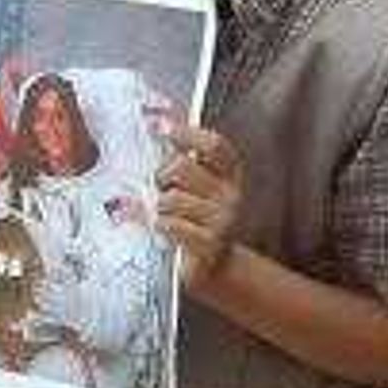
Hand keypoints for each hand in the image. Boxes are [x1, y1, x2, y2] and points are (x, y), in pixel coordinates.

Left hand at [150, 117, 245, 285]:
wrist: (217, 269)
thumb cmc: (199, 222)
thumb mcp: (198, 188)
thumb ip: (183, 158)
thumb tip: (157, 118)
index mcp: (231, 175)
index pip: (214, 146)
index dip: (186, 132)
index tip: (156, 123)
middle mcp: (232, 195)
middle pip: (183, 169)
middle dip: (162, 176)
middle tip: (160, 186)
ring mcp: (223, 220)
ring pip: (170, 199)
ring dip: (156, 206)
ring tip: (161, 213)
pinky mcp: (209, 244)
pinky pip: (168, 224)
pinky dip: (155, 224)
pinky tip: (156, 226)